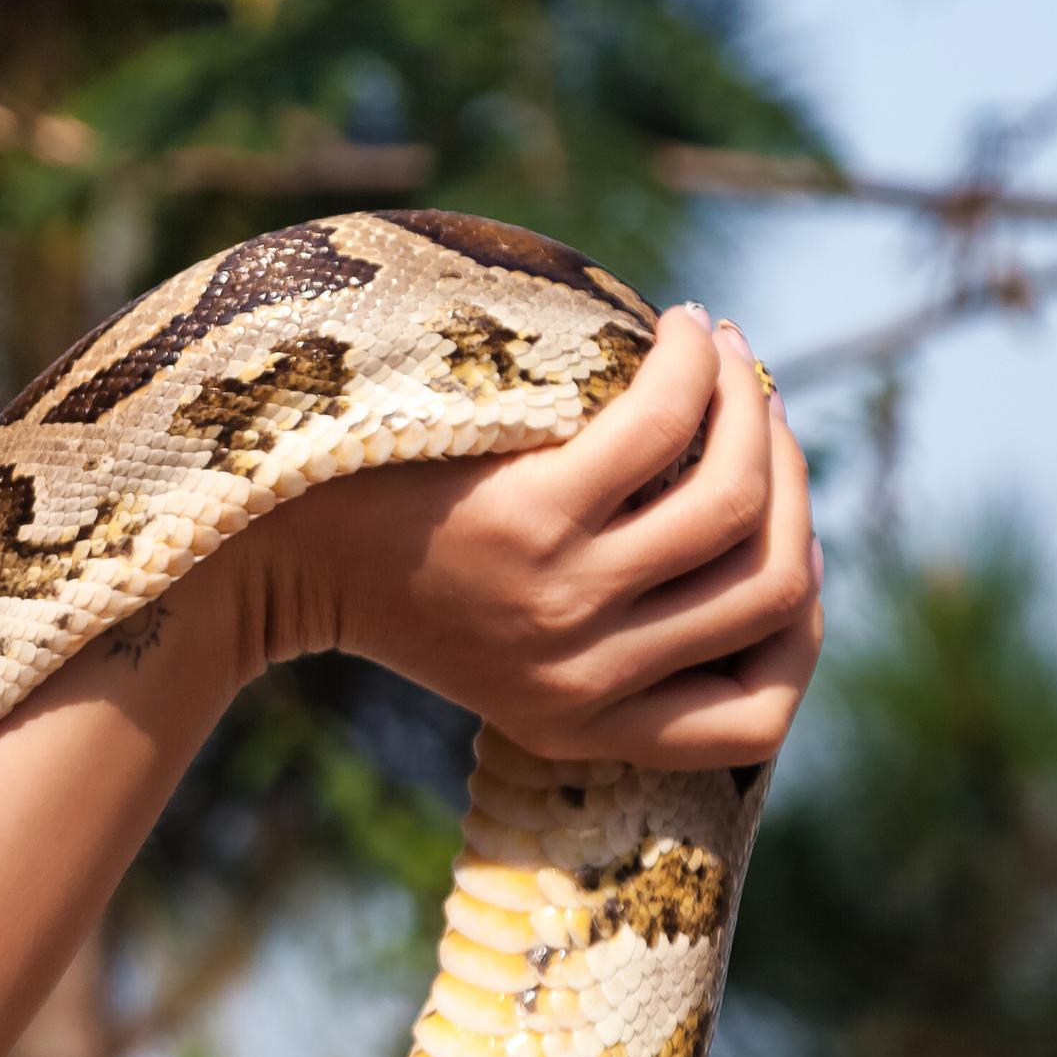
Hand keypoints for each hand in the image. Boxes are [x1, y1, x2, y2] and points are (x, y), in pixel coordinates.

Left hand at [215, 304, 822, 767]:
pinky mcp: (528, 521)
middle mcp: (583, 677)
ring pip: (733, 500)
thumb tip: (761, 530)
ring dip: (750, 408)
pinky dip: (692, 368)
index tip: (784, 537)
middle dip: (787, 482)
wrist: (256, 537)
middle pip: (768, 585)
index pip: (760, 714)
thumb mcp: (506, 636)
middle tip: (758, 407)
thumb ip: (612, 621)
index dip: (801, 621)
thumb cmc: (387, 559)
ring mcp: (559, 603)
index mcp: (586, 724)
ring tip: (724, 352)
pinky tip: (682, 332)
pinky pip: (661, 429)